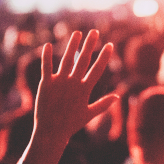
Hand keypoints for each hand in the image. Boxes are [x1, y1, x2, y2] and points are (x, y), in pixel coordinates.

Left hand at [29, 30, 117, 161]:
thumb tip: (117, 96)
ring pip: (67, 59)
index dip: (104, 57)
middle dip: (89, 45)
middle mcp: (72, 83)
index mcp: (84, 90)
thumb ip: (103, 104)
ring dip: (72, 45)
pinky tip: (47, 45)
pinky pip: (46, 67)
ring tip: (77, 34)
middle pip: (83, 60)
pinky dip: (46, 56)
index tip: (110, 45)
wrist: (51, 132)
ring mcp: (59, 82)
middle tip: (94, 32)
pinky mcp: (45, 84)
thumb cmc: (71, 124)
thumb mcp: (89, 114)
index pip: (97, 70)